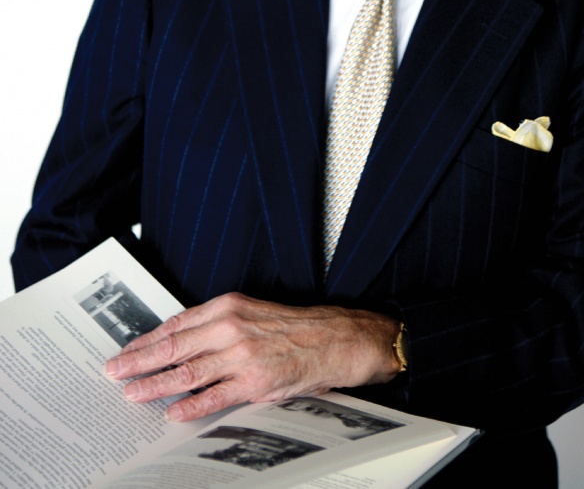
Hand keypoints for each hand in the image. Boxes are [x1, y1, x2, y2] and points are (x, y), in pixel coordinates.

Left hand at [105, 292, 400, 420]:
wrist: (333, 338)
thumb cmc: (292, 327)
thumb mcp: (250, 312)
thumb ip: (216, 323)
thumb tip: (179, 341)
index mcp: (227, 306)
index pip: (176, 324)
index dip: (147, 340)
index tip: (125, 351)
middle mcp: (231, 327)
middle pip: (174, 347)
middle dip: (139, 361)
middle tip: (113, 372)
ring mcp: (241, 356)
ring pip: (187, 373)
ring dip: (155, 385)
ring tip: (132, 394)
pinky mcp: (255, 382)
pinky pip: (214, 397)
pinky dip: (190, 407)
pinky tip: (172, 414)